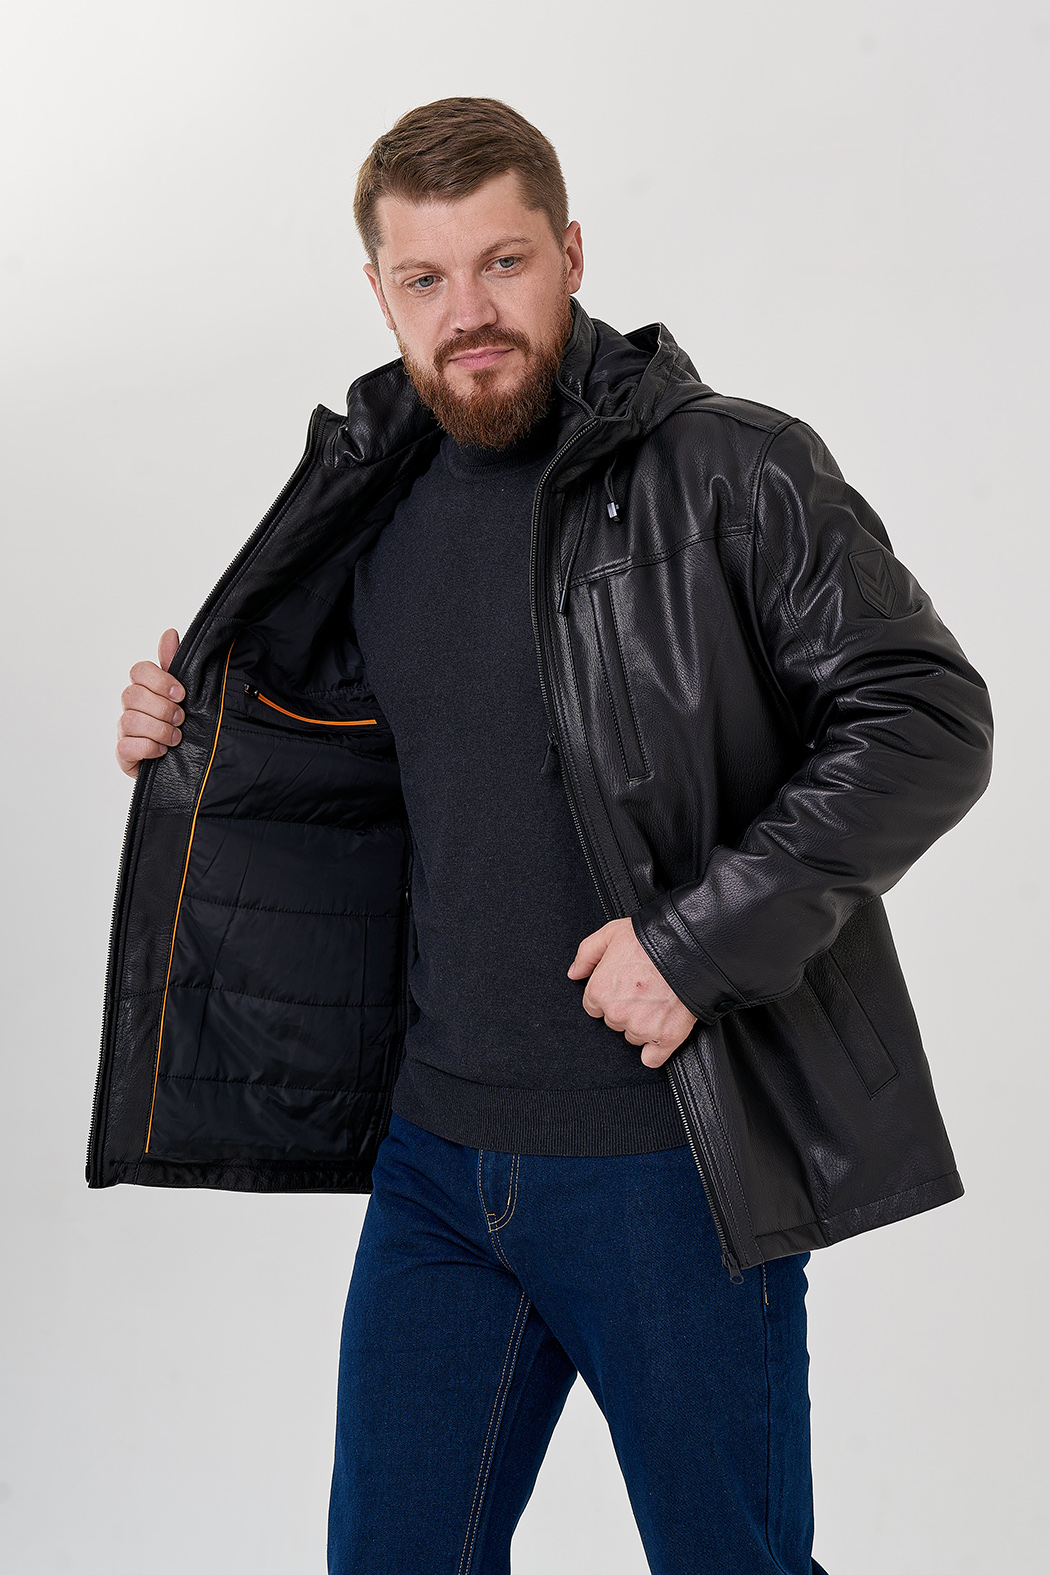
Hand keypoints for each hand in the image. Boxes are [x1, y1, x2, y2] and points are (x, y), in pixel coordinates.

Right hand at [116, 628, 184, 778]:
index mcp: (145, 688)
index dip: (159, 680)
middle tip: (181, 718)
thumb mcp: (184, 694)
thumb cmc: (182, 724)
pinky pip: (126, 747)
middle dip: (162, 708)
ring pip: (130, 720)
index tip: (181, 693)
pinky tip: (162, 751)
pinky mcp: (124, 755)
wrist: (188, 762)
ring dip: (158, 729)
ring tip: (175, 737)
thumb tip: (169, 633)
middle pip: (132, 694)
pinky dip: (148, 748)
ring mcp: (125, 730)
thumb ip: (175, 664)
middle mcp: (131, 707)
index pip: (138, 670)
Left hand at [567, 917, 697, 1067]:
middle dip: (626, 1009)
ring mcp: (640, 1028)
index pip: (594, 1007)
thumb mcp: (611, 934)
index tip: (623, 987)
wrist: (689, 948)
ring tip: (658, 1002)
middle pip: (614, 1022)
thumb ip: (587, 954)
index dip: (609, 996)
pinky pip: (652, 1059)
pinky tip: (661, 1033)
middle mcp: (616, 1013)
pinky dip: (656, 1050)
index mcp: (600, 991)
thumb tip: (574, 972)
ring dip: (642, 1025)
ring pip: (633, 1036)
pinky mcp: (664, 1038)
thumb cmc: (651, 939)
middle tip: (644, 990)